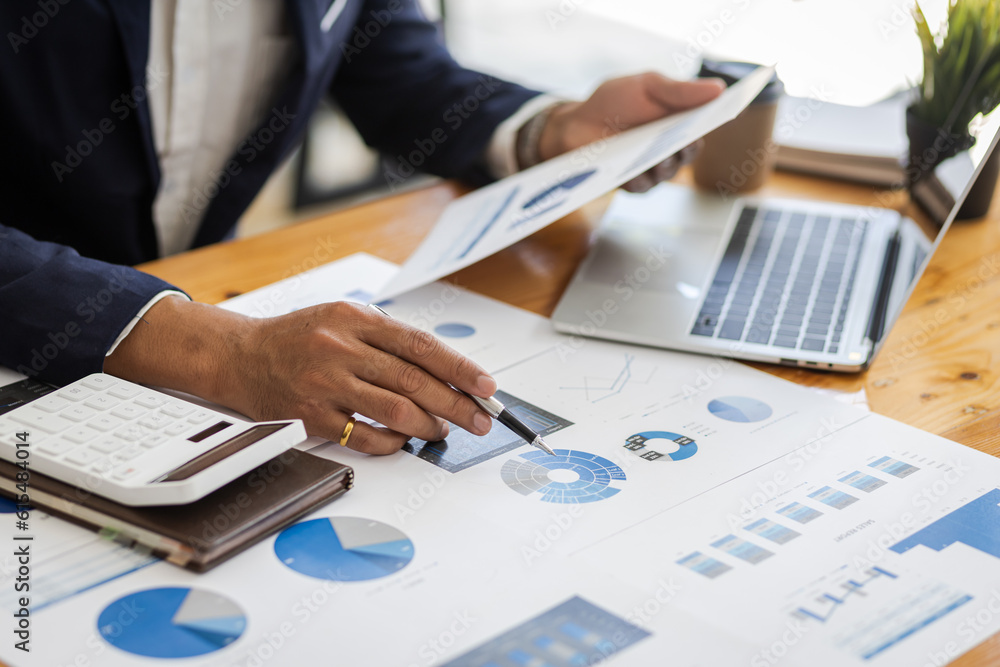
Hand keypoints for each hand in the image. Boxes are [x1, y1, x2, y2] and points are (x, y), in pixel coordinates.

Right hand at [105, 297, 496, 454]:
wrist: (239, 355)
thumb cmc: (298, 337)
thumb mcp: (343, 317)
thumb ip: (387, 338)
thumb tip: (442, 368)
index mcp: (356, 319)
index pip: (421, 345)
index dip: (460, 368)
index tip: (486, 386)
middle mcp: (341, 348)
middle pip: (414, 381)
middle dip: (456, 404)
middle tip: (479, 419)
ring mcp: (325, 383)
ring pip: (395, 410)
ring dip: (429, 425)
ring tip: (444, 430)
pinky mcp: (312, 415)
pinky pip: (364, 437)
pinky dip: (392, 443)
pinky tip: (403, 441)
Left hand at [537, 72, 725, 192]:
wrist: (575, 124)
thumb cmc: (612, 102)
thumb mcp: (646, 86)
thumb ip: (679, 90)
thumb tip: (719, 88)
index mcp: (678, 120)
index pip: (705, 124)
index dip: (715, 120)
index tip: (722, 114)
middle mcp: (669, 147)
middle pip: (689, 151)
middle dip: (687, 146)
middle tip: (685, 140)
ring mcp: (652, 167)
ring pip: (668, 171)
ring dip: (665, 164)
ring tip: (659, 157)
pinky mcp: (633, 183)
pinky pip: (643, 185)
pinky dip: (640, 178)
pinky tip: (633, 171)